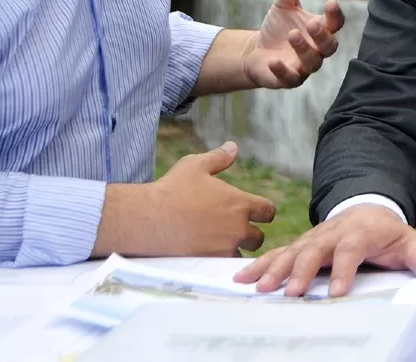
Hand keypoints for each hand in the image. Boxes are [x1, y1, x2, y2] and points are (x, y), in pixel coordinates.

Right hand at [141, 142, 276, 255]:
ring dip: (234, 251)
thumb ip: (219, 158)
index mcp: (240, 203)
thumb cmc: (171, 189)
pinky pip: (224, 268)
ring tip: (218, 246)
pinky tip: (208, 258)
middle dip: (249, 235)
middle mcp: (238, 228)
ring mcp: (225, 248)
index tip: (253, 213)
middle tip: (232, 231)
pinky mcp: (210, 263)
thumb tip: (233, 147)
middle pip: (258, 237)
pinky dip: (220, 264)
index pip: (268, 211)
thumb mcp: (195, 166)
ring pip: (242, 255)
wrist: (148, 218)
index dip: (263, 212)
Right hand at [233, 204, 415, 296]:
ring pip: (290, 251)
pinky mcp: (299, 244)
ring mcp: (312, 237)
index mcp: (359, 232)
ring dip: (274, 269)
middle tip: (291, 293)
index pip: (350, 249)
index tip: (336, 291)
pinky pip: (277, 253)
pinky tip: (241, 279)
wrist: (366, 208)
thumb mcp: (407, 240)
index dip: (343, 269)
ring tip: (260, 288)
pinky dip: (259, 265)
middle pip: (313, 249)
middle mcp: (331, 233)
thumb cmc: (386, 232)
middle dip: (301, 270)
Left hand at [243, 0, 344, 89]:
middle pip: (329, 46)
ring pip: (312, 62)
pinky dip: (283, 71)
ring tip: (292, 35)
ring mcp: (303, 67)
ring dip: (304, 49)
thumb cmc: (278, 29)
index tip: (330, 3)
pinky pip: (291, 79)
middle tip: (312, 23)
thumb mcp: (282, 7)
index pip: (335, 24)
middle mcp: (317, 50)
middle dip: (322, 36)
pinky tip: (274, 61)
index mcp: (320, 31)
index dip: (335, 16)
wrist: (257, 53)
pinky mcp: (288, 80)